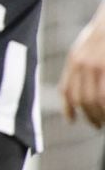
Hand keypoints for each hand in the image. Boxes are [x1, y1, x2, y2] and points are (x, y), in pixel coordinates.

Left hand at [62, 8, 104, 127]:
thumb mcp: (86, 45)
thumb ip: (80, 64)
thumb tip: (73, 90)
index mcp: (75, 59)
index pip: (67, 90)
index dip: (68, 109)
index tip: (72, 120)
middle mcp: (83, 63)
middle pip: (82, 99)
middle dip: (90, 115)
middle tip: (97, 124)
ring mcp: (99, 65)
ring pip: (96, 100)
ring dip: (100, 114)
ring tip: (104, 121)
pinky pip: (104, 95)